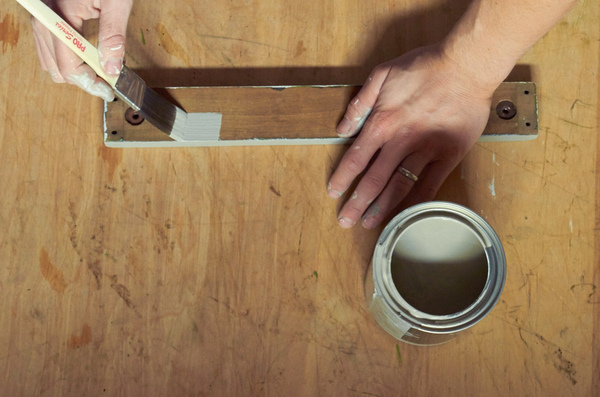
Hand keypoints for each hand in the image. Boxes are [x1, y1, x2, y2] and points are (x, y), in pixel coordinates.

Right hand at [30, 0, 132, 100]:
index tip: (109, 91)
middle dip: (83, 79)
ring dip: (74, 71)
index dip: (90, 83)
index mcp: (59, 12)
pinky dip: (67, 58)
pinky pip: (49, 48)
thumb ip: (114, 34)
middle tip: (108, 80)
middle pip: (57, 68)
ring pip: (50, 62)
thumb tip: (112, 69)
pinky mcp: (44, 17)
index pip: (67, 65)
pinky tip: (88, 56)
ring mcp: (41, 17)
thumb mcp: (116, 1)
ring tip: (100, 69)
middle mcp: (43, 17)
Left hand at [327, 44, 494, 228]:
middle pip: (374, 179)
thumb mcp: (382, 74)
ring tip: (369, 223)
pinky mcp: (448, 155)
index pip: (356, 158)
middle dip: (357, 203)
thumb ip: (360, 102)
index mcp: (382, 122)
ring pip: (399, 185)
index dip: (343, 178)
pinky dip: (418, 201)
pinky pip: (431, 184)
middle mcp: (401, 141)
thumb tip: (342, 127)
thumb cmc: (424, 67)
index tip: (333, 193)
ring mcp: (426, 150)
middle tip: (345, 221)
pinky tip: (408, 215)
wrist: (465, 65)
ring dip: (382, 207)